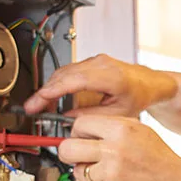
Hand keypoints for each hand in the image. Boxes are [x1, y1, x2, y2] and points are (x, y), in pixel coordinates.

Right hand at [23, 54, 176, 116]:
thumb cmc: (138, 96)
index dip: (52, 91)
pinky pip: (69, 72)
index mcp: (110, 76)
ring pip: (64, 72)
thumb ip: (91, 116)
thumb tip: (67, 119)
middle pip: (64, 75)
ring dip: (50, 89)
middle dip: (45, 92)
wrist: (148, 83)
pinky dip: (59, 84)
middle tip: (32, 109)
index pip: (74, 80)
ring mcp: (94, 61)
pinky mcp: (90, 63)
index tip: (37, 102)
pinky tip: (53, 99)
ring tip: (40, 107)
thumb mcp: (117, 114)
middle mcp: (100, 63)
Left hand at [56, 115, 180, 180]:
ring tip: (104, 169)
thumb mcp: (138, 129)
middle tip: (77, 153)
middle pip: (68, 148)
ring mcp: (110, 173)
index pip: (79, 124)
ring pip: (77, 170)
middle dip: (69, 151)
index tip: (80, 136)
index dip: (77, 131)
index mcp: (120, 130)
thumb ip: (110, 126)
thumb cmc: (157, 157)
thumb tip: (82, 128)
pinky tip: (111, 180)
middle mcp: (114, 150)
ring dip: (86, 170)